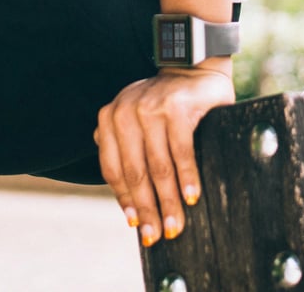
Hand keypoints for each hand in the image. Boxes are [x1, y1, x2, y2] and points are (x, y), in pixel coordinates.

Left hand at [95, 65, 235, 246]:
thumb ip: (126, 151)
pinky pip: (181, 152)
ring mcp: (150, 108)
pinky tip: (192, 197)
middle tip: (158, 235)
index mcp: (110, 118)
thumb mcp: (137, 122)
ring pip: (159, 167)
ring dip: (169, 201)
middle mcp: (125, 111)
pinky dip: (187, 178)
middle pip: (136, 173)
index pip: (114, 170)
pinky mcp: (176, 107)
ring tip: (176, 225)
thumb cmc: (166, 105)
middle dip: (148, 209)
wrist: (194, 68)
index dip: (126, 201)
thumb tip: (127, 204)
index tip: (138, 225)